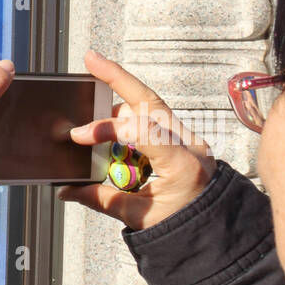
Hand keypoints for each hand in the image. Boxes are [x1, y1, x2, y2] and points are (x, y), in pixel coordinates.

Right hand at [59, 50, 218, 230]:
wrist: (217, 225)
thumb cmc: (184, 223)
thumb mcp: (140, 216)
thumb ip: (102, 199)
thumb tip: (67, 190)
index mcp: (182, 165)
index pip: (142, 131)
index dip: (107, 128)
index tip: (78, 136)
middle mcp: (188, 144)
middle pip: (151, 101)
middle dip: (119, 77)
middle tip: (92, 59)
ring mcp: (187, 138)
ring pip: (151, 105)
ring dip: (121, 94)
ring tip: (96, 80)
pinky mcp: (181, 139)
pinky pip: (153, 118)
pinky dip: (129, 112)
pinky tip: (110, 111)